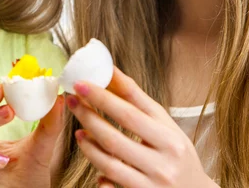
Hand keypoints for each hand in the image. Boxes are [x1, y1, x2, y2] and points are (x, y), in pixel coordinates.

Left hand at [66, 68, 217, 187]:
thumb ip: (139, 101)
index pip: (130, 111)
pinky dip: (100, 176)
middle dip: (89, 116)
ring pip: (110, 164)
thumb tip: (111, 72)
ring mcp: (153, 184)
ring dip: (88, 146)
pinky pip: (112, 187)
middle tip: (72, 100)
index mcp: (170, 138)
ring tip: (78, 131)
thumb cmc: (176, 154)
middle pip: (115, 137)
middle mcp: (164, 161)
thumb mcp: (166, 126)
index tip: (81, 83)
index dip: (102, 96)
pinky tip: (94, 163)